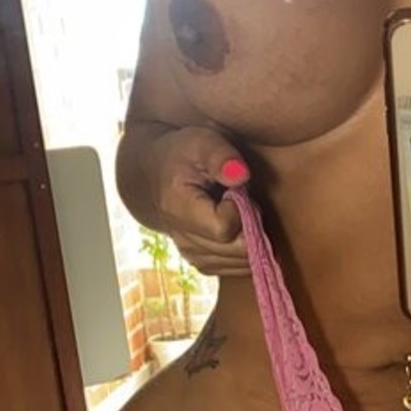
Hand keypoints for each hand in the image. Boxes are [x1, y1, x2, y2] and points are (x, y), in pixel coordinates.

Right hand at [138, 126, 251, 276]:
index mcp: (178, 209)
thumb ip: (221, 155)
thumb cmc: (184, 155)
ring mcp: (194, 257)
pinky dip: (245, 249)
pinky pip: (239, 268)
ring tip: (235, 211)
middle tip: (240, 200)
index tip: (233, 191)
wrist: (160, 175)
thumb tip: (241, 174)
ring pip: (242, 262)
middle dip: (250, 224)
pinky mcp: (204, 264)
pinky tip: (236, 226)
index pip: (224, 228)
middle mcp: (184, 241)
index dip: (239, 209)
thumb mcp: (201, 141)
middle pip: (237, 250)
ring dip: (249, 236)